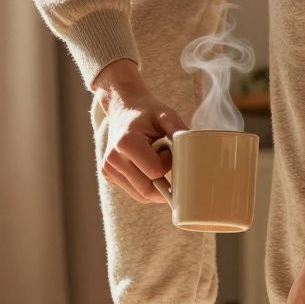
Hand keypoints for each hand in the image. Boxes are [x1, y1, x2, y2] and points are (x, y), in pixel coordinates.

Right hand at [93, 59, 188, 203]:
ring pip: (142, 195)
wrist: (123, 108)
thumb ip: (179, 129)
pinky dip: (146, 185)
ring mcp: (109, 169)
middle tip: (165, 158)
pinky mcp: (109, 175)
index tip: (167, 148)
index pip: (155, 172)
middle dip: (163, 181)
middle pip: (148, 190)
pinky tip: (145, 165)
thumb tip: (195, 149)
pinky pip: (135, 192)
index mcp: (125, 143)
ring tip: (153, 160)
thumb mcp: (165, 114)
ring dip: (155, 184)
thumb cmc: (146, 111)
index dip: (168, 164)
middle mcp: (113, 159)